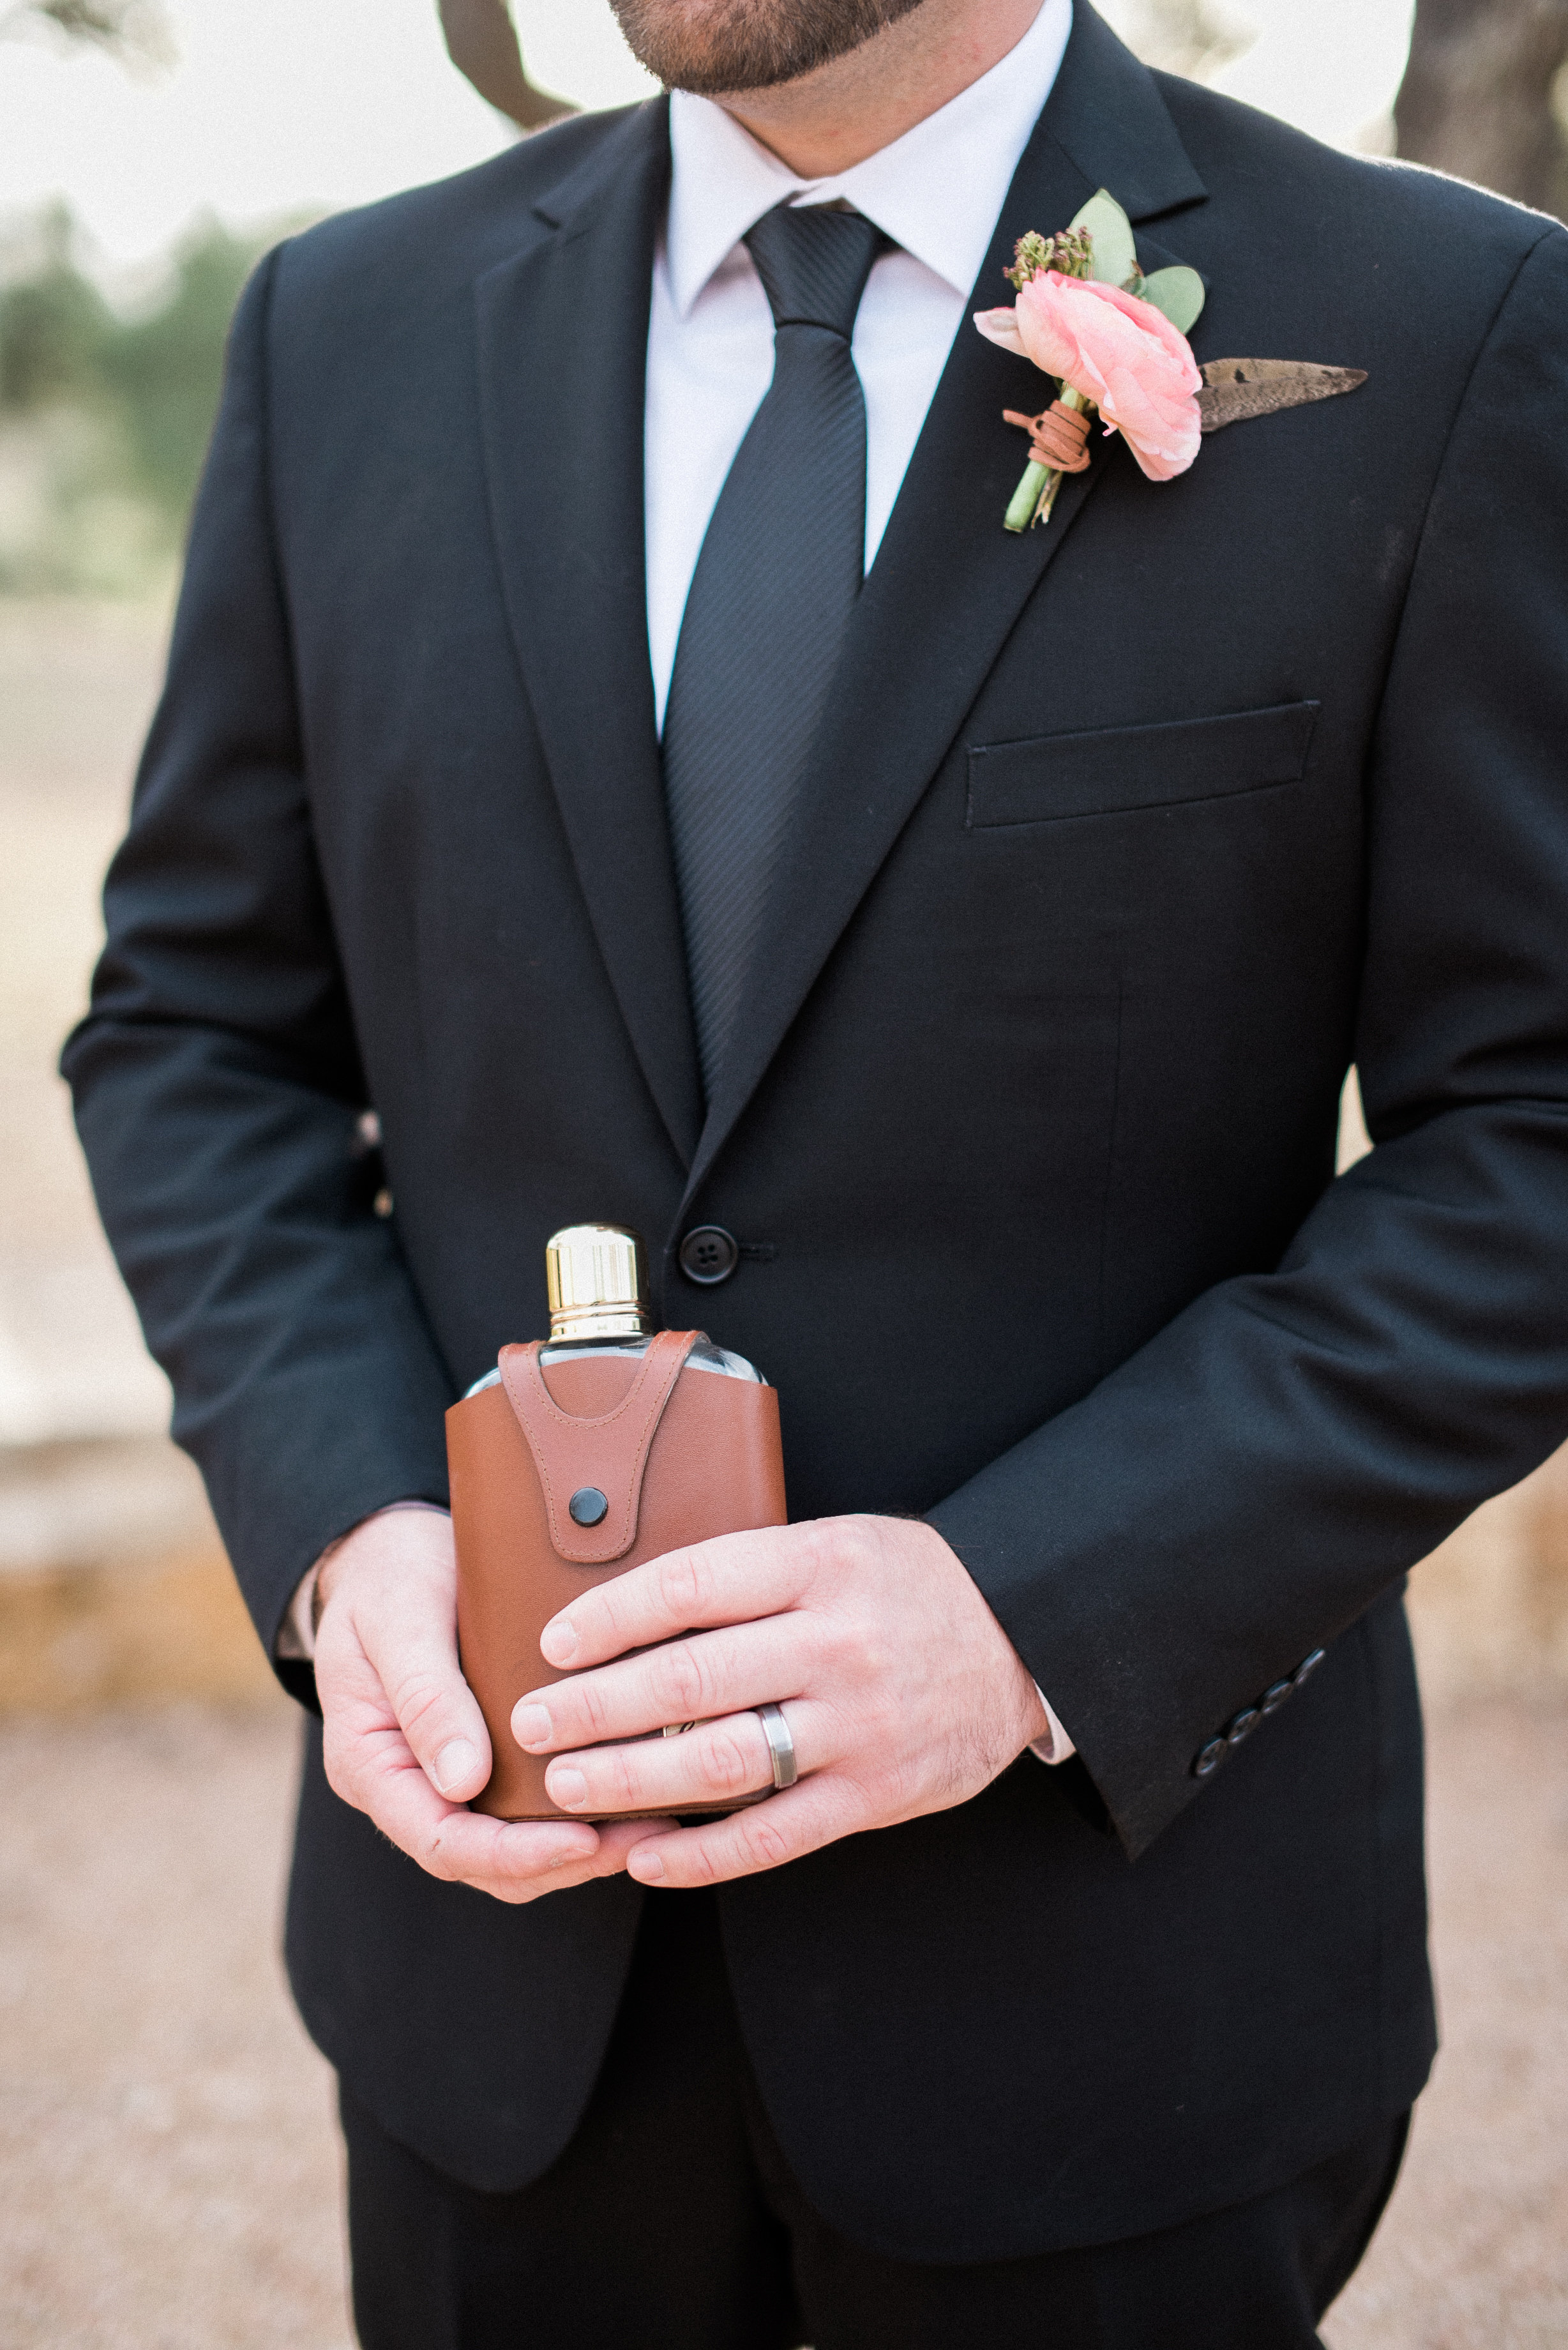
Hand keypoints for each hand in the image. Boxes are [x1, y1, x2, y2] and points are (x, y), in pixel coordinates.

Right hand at [313, 1507, 671, 1902]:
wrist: (386, 1550)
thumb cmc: (387, 1578)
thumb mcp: (398, 1621)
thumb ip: (425, 1696)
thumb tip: (463, 1781)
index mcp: (370, 1764)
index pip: (441, 1841)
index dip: (513, 1854)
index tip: (581, 1839)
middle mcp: (408, 1786)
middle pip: (484, 1862)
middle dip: (561, 1861)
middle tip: (639, 1841)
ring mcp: (444, 1777)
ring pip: (511, 1847)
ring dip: (578, 1849)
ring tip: (649, 1830)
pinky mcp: (481, 1759)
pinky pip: (523, 1807)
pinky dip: (574, 1809)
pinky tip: (628, 1792)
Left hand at [511, 1516, 1049, 1887]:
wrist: (1025, 1638)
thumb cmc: (906, 1585)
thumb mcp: (837, 1544)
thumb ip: (750, 1573)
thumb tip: (628, 1605)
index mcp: (821, 1566)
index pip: (693, 1586)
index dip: (612, 1616)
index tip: (552, 1640)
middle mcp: (837, 1644)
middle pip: (691, 1681)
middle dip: (595, 1707)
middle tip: (532, 1722)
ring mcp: (858, 1726)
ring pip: (720, 1763)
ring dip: (628, 1781)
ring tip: (564, 1785)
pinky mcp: (875, 1794)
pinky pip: (772, 1836)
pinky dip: (700, 1855)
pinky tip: (644, 1857)